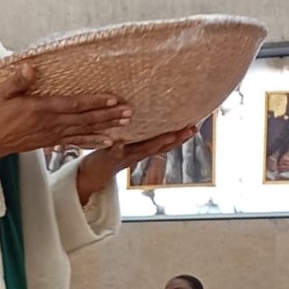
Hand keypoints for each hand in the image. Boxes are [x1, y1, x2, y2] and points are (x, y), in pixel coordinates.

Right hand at [0, 62, 130, 160]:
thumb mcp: (1, 94)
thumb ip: (17, 81)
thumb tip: (30, 67)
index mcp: (42, 109)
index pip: (73, 105)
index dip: (94, 102)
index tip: (113, 99)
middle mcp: (52, 123)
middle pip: (85, 119)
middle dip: (108, 115)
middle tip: (128, 112)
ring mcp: (53, 135)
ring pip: (84, 131)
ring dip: (106, 127)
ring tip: (125, 124)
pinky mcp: (51, 142)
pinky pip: (76, 142)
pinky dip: (92, 142)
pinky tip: (106, 141)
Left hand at [75, 125, 197, 203]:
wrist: (93, 173)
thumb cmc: (112, 153)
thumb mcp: (130, 143)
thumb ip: (141, 134)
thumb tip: (152, 115)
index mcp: (143, 148)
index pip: (166, 142)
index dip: (181, 136)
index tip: (196, 126)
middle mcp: (138, 154)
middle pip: (160, 146)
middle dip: (177, 139)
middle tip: (191, 129)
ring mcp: (125, 156)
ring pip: (143, 150)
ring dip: (156, 144)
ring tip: (170, 136)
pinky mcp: (109, 157)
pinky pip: (114, 153)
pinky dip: (118, 149)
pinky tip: (120, 143)